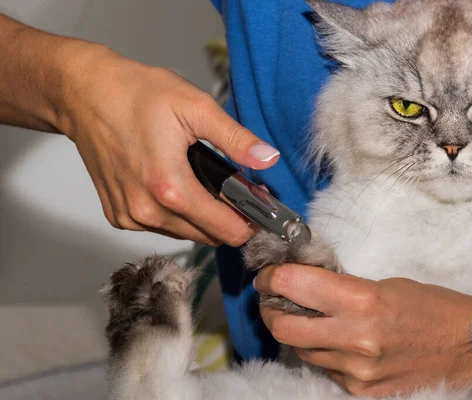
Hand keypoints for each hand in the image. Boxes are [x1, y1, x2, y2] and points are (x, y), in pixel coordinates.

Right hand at [55, 46, 278, 245]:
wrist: (85, 94)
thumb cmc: (136, 95)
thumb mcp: (196, 107)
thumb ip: (235, 139)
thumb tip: (268, 159)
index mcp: (170, 187)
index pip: (227, 230)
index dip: (251, 220)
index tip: (260, 203)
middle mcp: (147, 211)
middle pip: (209, 236)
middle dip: (230, 217)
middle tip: (237, 187)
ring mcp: (130, 217)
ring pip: (187, 234)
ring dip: (204, 217)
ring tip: (207, 182)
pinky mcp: (119, 216)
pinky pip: (163, 228)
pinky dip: (177, 214)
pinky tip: (178, 186)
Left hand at [255, 264, 471, 396]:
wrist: (468, 346)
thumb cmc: (430, 305)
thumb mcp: (383, 284)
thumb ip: (341, 288)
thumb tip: (303, 288)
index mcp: (361, 301)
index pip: (292, 285)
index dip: (271, 277)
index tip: (269, 275)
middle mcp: (354, 339)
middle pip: (282, 327)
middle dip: (270, 310)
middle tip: (273, 299)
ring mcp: (357, 371)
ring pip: (301, 351)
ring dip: (297, 334)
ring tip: (311, 321)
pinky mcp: (362, 392)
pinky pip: (326, 370)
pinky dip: (324, 354)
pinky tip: (339, 343)